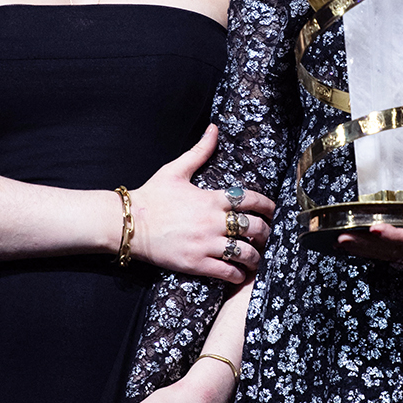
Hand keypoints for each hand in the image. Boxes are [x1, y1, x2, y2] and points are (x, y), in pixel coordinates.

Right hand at [129, 124, 273, 284]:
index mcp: (211, 199)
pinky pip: (227, 272)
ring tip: (257, 258)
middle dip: (266, 233)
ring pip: (244, 252)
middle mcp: (212, 222)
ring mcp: (205, 244)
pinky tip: (240, 273)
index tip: (274, 211)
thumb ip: (199, 151)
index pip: (251, 200)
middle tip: (268, 237)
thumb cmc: (152, 196)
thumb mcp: (175, 170)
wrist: (129, 223)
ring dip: (256, 257)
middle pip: (254, 228)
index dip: (268, 206)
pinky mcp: (196, 263)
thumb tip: (214, 128)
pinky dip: (238, 274)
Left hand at [336, 186, 402, 277]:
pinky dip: (375, 251)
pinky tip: (360, 247)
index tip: (374, 229)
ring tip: (342, 242)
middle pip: (394, 252)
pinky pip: (395, 256)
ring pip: (391, 256)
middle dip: (367, 245)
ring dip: (365, 249)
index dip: (394, 235)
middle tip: (342, 238)